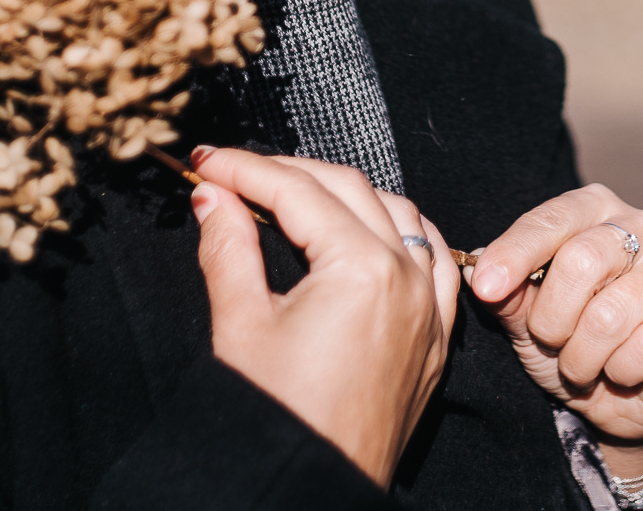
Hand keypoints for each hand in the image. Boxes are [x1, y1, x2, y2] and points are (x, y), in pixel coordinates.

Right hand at [190, 149, 458, 485]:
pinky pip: (437, 262)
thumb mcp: (240, 326)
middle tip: (234, 175)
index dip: (245, 169)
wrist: (312, 493)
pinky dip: (404, 233)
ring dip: (347, 195)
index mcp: (361, 270)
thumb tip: (212, 196)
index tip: (205, 163)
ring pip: (399, 214)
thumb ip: (228, 247)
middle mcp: (407, 280)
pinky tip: (374, 229)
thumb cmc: (277, 421)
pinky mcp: (435, 339)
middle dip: (288, 174)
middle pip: (348, 190)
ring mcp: (429, 309)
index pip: (297, 192)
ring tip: (293, 196)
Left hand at [465, 184, 642, 467]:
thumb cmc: (570, 341)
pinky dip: (619, 372)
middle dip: (551, 319)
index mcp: (596, 208)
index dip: (514, 254)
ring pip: (610, 314)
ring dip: (581, 356)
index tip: (487, 288)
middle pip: (581, 261)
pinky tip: (621, 371)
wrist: (619, 400)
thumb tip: (477, 270)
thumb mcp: (527, 317)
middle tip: (551, 342)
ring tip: (582, 365)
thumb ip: (507, 292)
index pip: (550, 220)